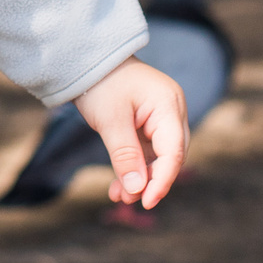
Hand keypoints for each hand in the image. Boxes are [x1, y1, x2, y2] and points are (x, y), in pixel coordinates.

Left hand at [74, 57, 187, 210]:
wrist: (88, 61)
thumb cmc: (100, 83)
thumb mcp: (110, 121)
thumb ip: (125, 155)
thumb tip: (136, 190)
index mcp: (169, 105)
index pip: (174, 151)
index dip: (162, 180)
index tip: (146, 202)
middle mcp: (172, 111)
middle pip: (170, 156)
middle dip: (150, 181)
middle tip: (127, 200)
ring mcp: (162, 117)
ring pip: (158, 157)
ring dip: (140, 178)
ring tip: (118, 196)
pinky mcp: (149, 123)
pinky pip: (147, 151)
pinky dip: (134, 167)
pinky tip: (118, 185)